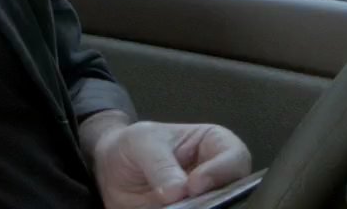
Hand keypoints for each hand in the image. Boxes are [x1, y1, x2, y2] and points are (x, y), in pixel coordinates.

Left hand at [90, 119, 251, 207]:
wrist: (111, 168)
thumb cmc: (133, 145)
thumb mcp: (141, 143)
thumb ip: (160, 164)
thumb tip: (178, 190)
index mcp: (214, 144)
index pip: (235, 157)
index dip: (220, 172)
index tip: (193, 185)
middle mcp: (216, 175)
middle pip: (234, 191)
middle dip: (213, 199)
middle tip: (186, 203)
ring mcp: (206, 199)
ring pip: (218, 207)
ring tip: (170, 207)